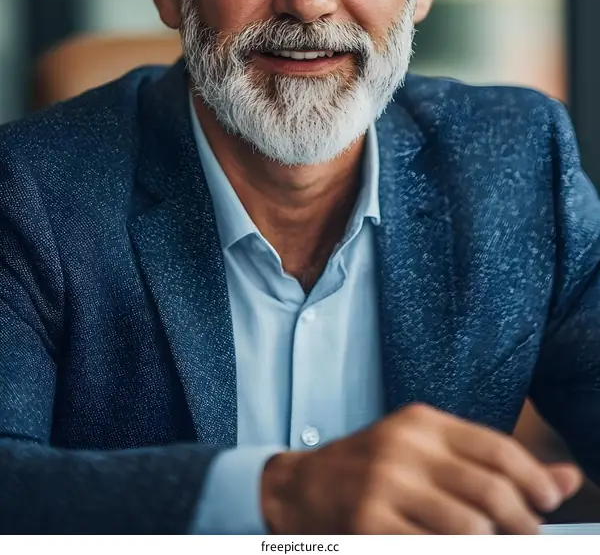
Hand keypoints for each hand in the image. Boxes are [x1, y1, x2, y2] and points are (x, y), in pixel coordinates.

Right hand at [261, 403, 581, 533]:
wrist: (299, 488)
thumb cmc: (371, 469)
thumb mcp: (424, 450)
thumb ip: (490, 462)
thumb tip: (568, 478)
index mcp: (421, 422)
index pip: (497, 449)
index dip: (535, 479)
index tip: (550, 501)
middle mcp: (404, 447)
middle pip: (491, 492)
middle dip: (523, 524)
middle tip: (527, 535)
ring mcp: (384, 486)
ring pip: (470, 529)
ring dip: (491, 546)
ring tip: (490, 544)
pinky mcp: (370, 524)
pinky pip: (434, 548)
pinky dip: (455, 552)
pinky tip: (453, 547)